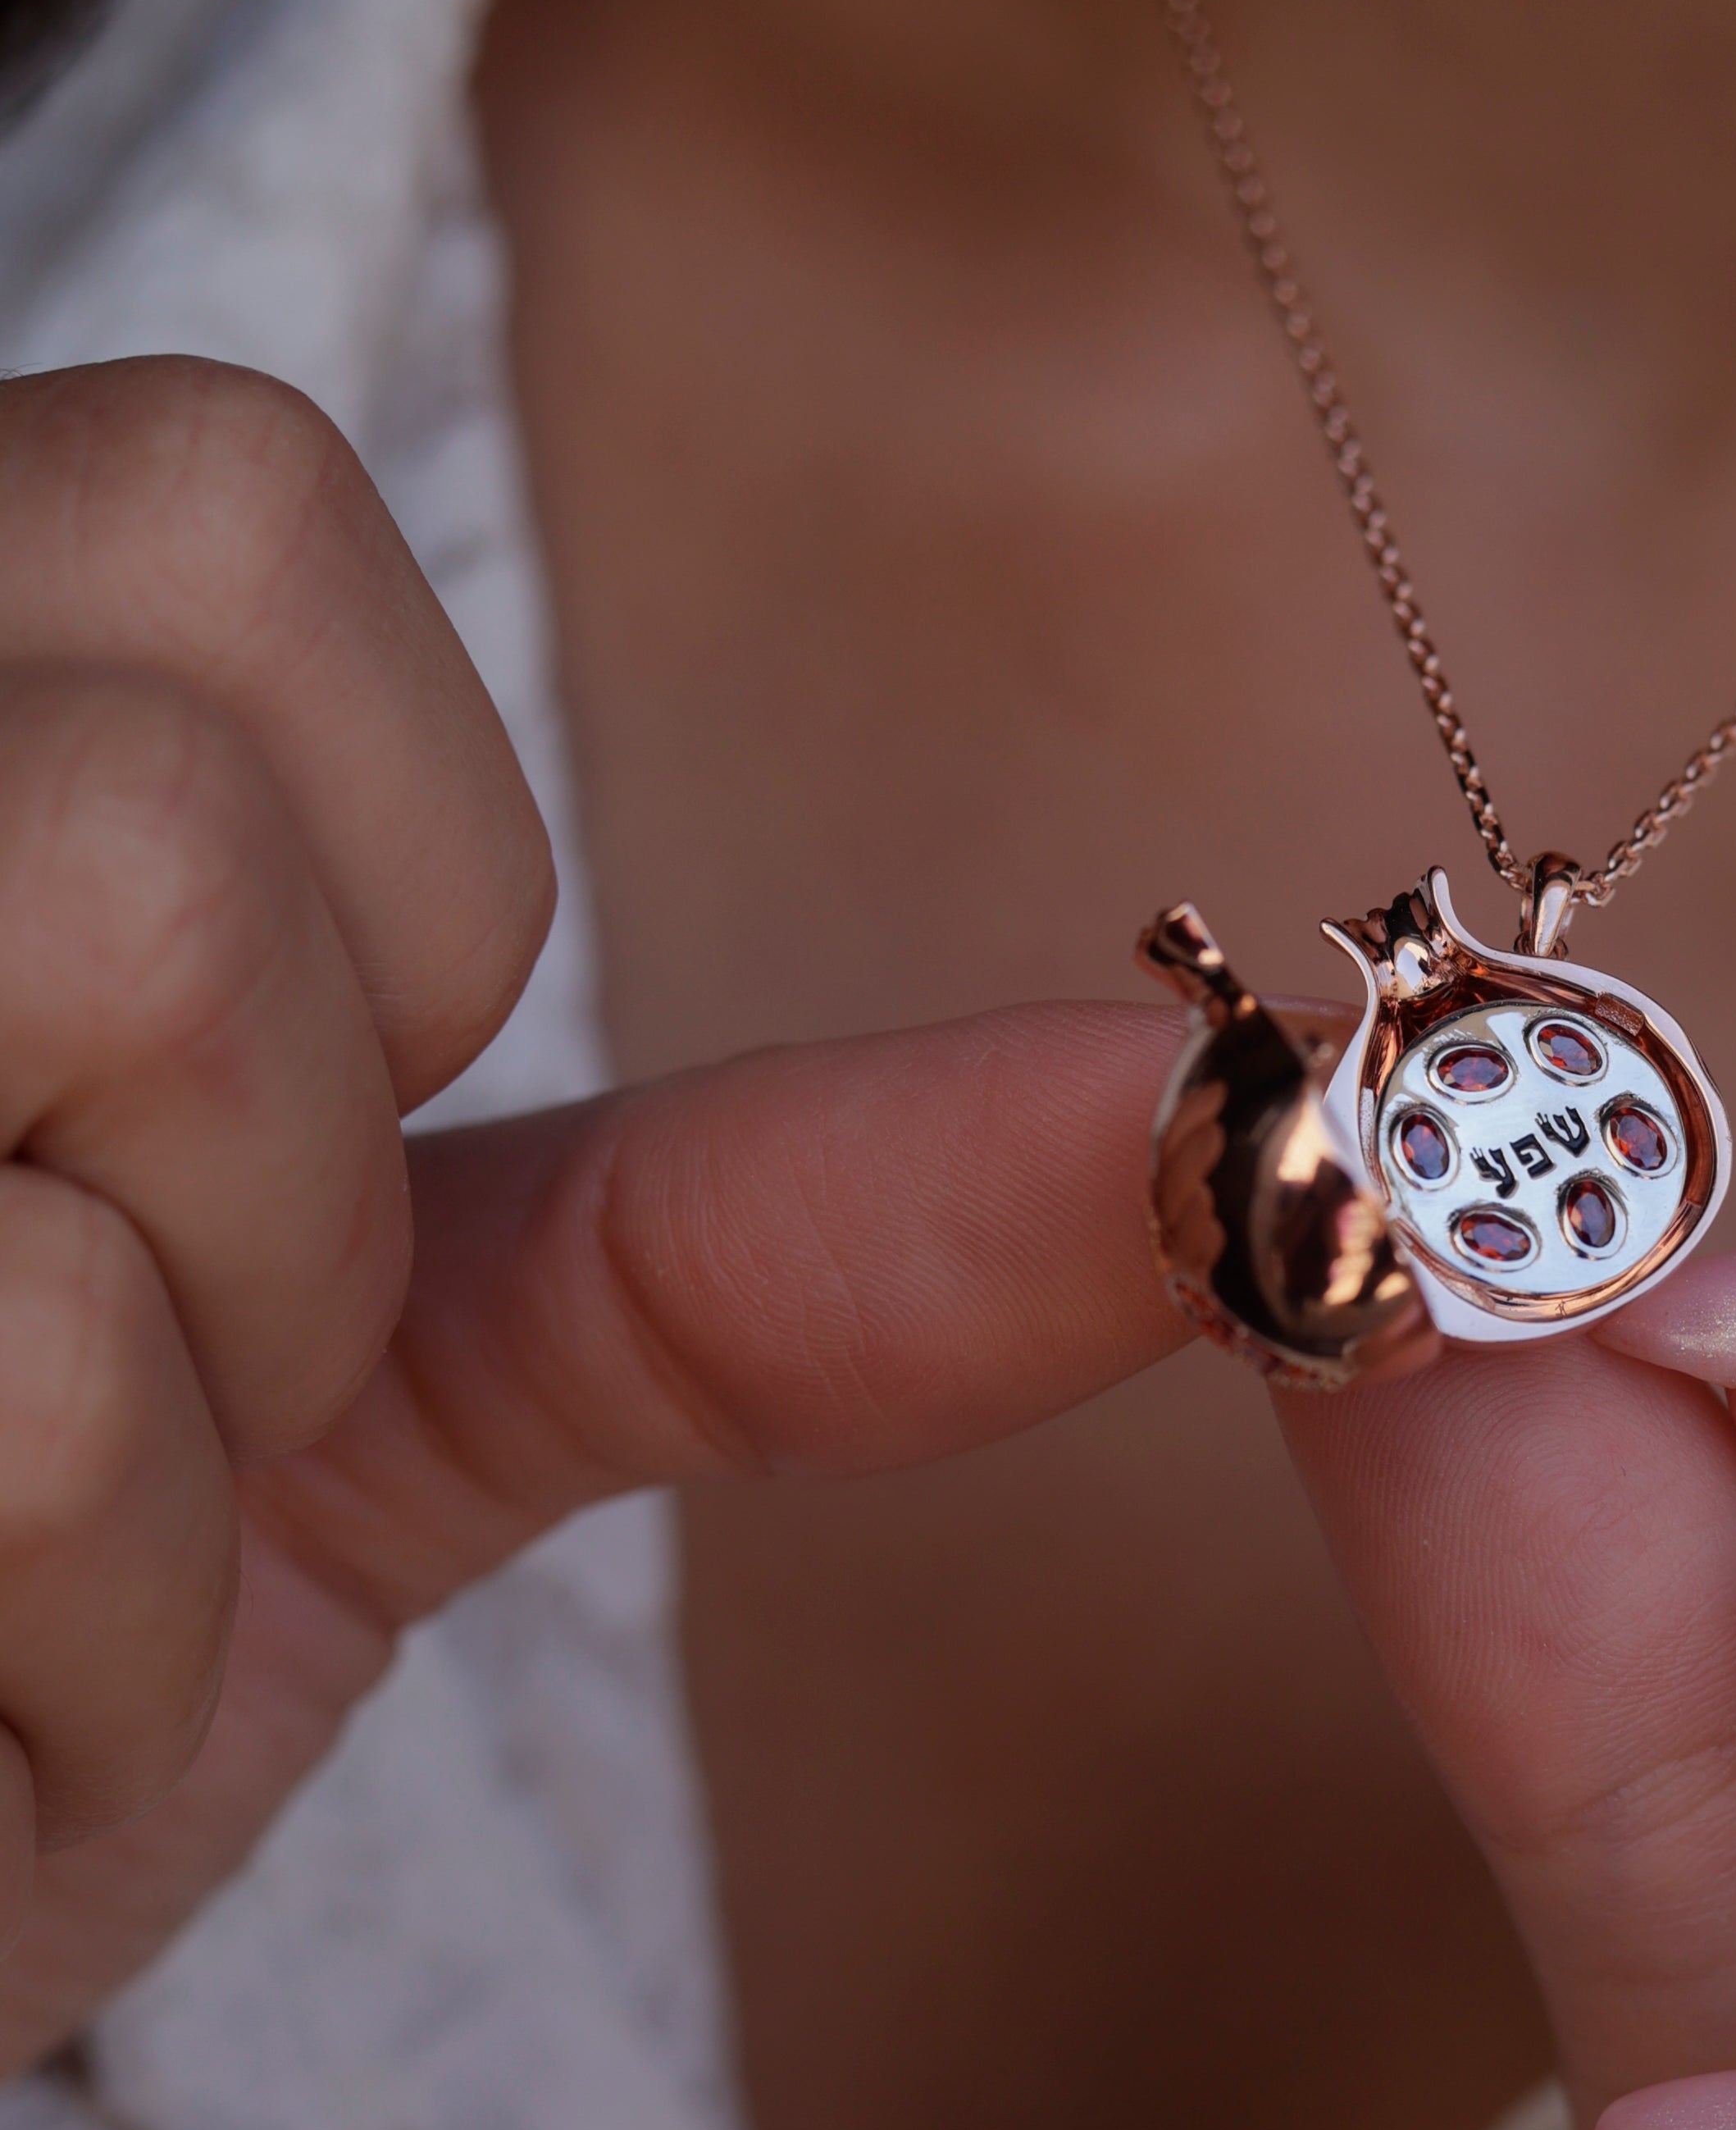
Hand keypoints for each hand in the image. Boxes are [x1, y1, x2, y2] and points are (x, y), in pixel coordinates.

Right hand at [0, 359, 1181, 2057]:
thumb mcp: (326, 1393)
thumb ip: (713, 1234)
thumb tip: (1220, 1143)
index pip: (229, 490)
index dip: (384, 872)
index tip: (287, 1140)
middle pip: (177, 753)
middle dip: (279, 1142)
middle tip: (129, 1369)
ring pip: (119, 955)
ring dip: (170, 1398)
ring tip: (0, 1552)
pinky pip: (24, 1365)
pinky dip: (48, 1639)